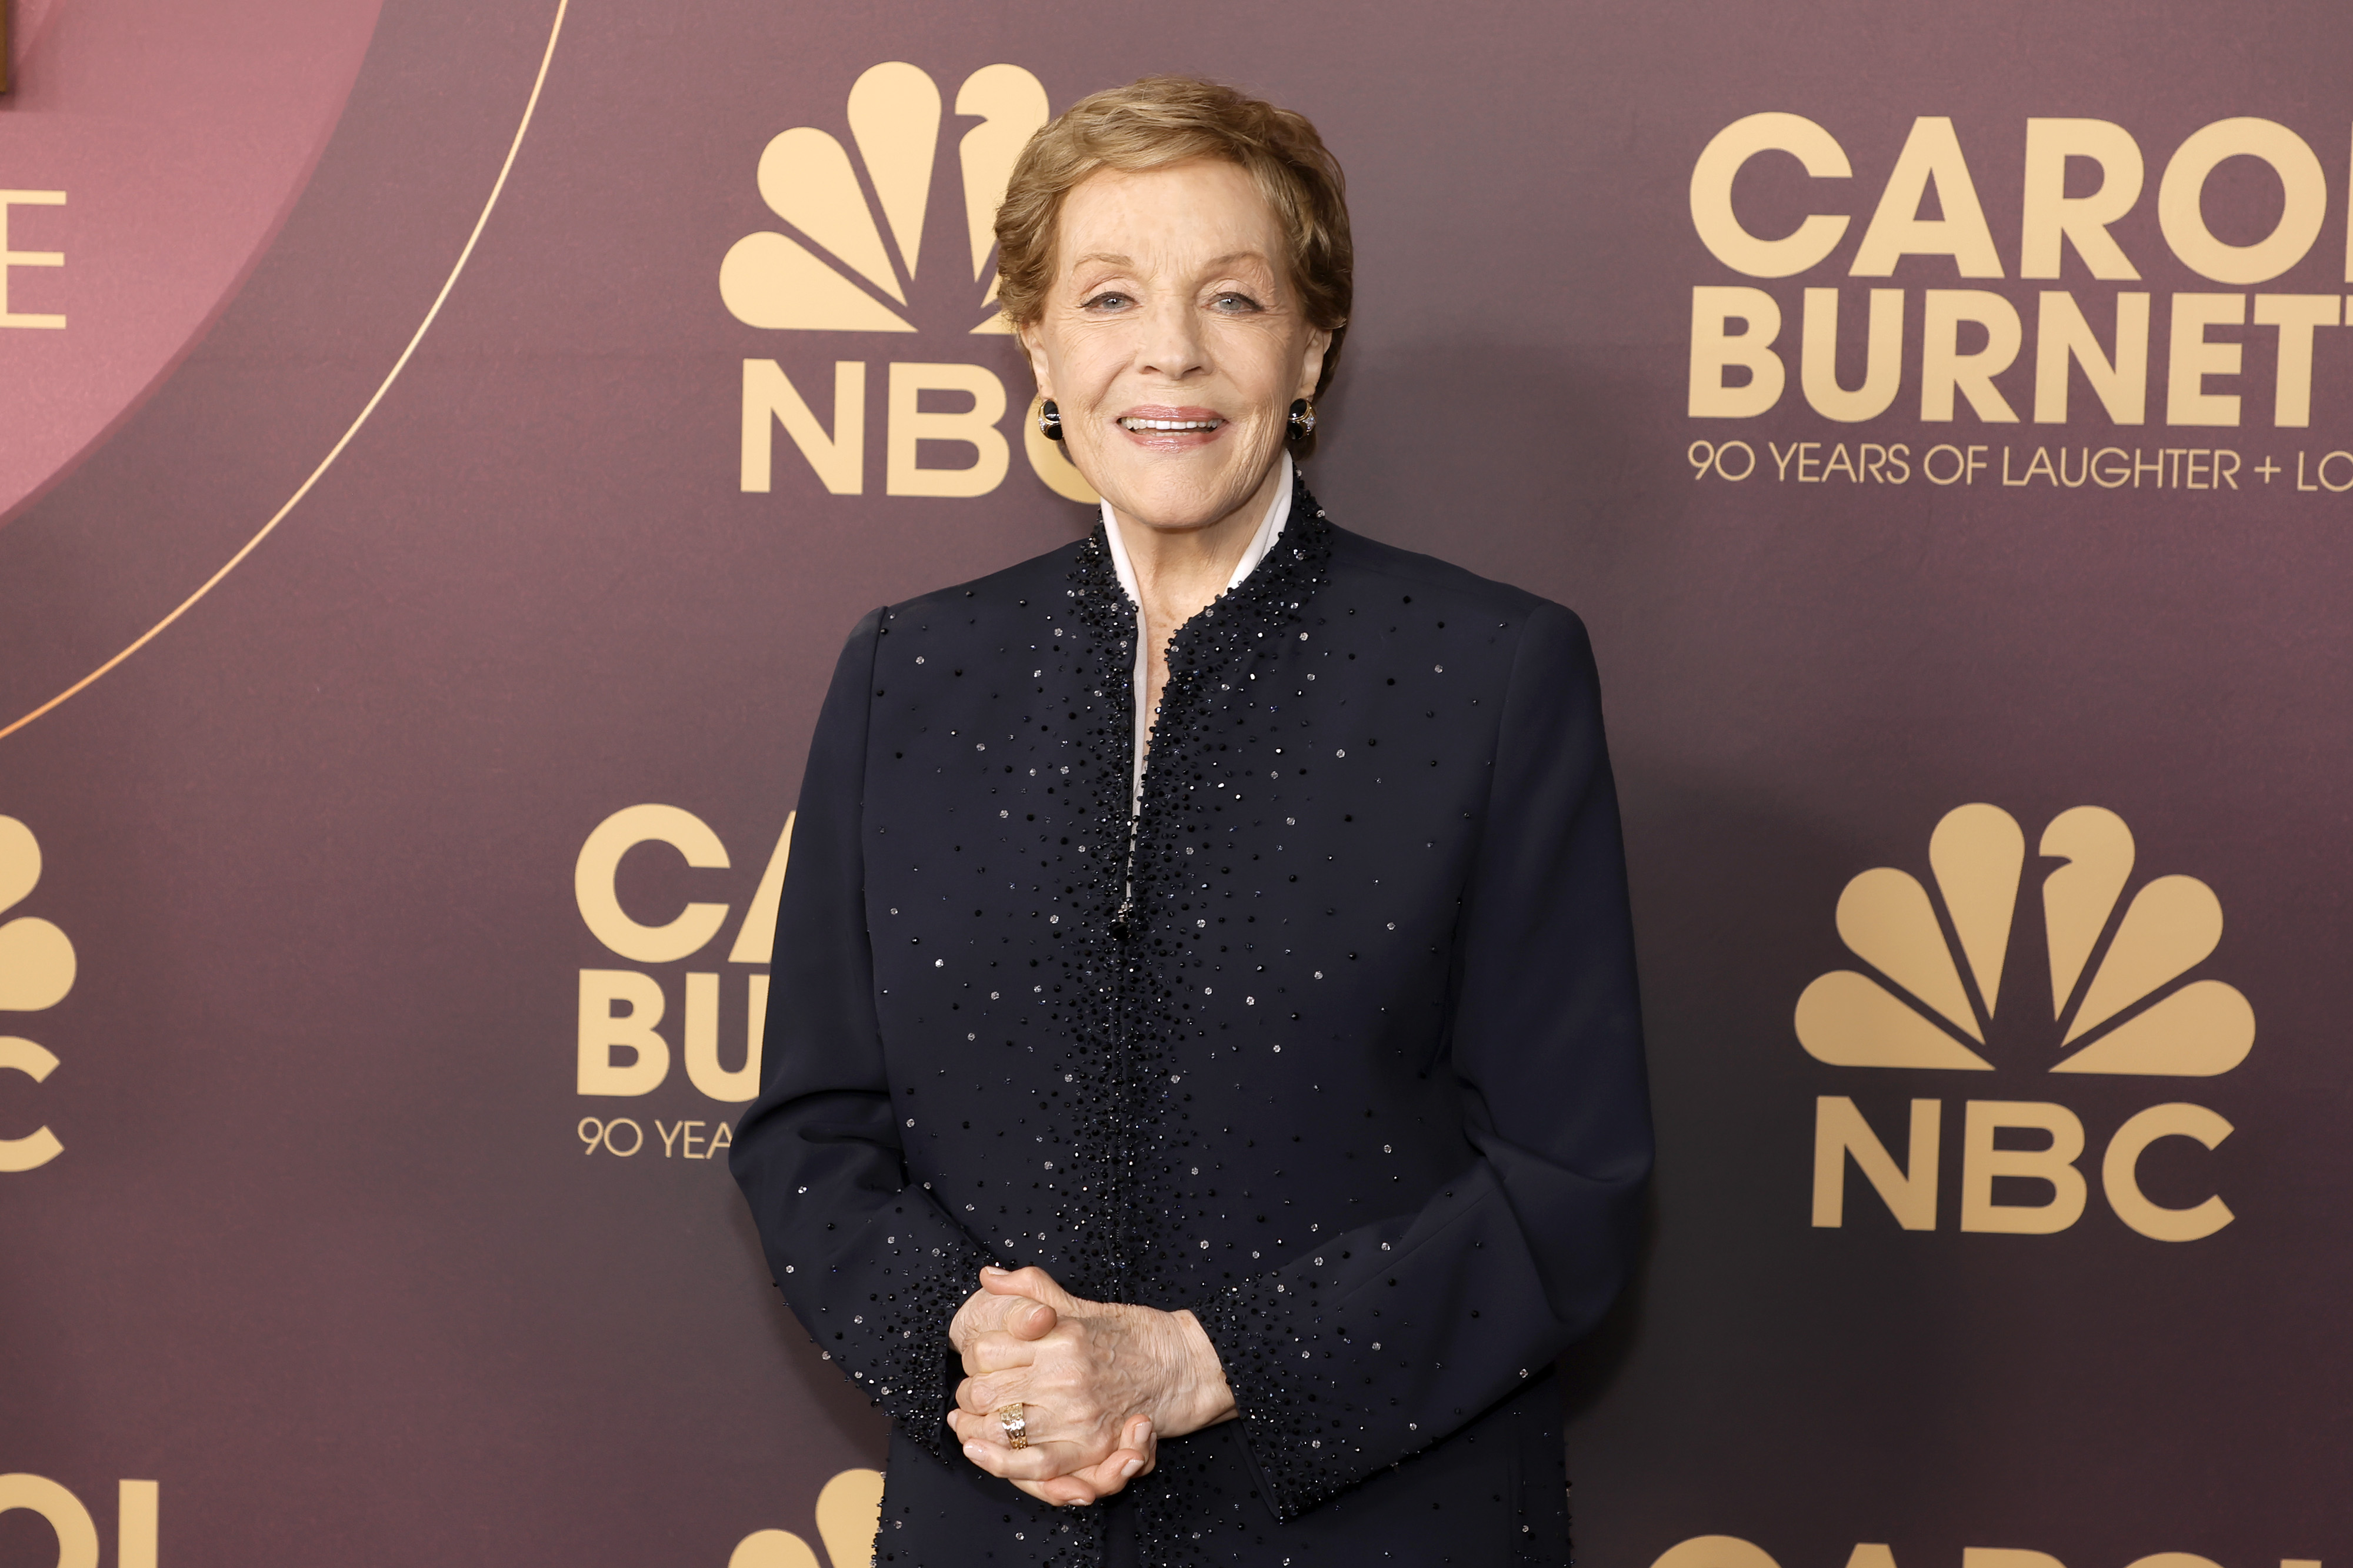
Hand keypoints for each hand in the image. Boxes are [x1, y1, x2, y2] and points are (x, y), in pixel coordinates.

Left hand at [947, 1265, 1235, 1505]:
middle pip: (984, 1393)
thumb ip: (1030, 1289)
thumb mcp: (1078, 1303)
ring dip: (976, 1430)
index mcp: (1057, 1335)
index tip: (975, 1365)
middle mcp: (1063, 1374)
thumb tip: (989, 1276)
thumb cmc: (1130, 1333)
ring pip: (1001, 1428)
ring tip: (968, 1426)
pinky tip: (981, 1452)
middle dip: (968, 1399)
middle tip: (969, 1399)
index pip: (984, 1351)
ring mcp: (1076, 1413)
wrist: (1181, 1365)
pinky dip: (1002, 1463)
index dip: (970, 1361)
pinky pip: (1034, 1464)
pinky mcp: (1091, 1446)